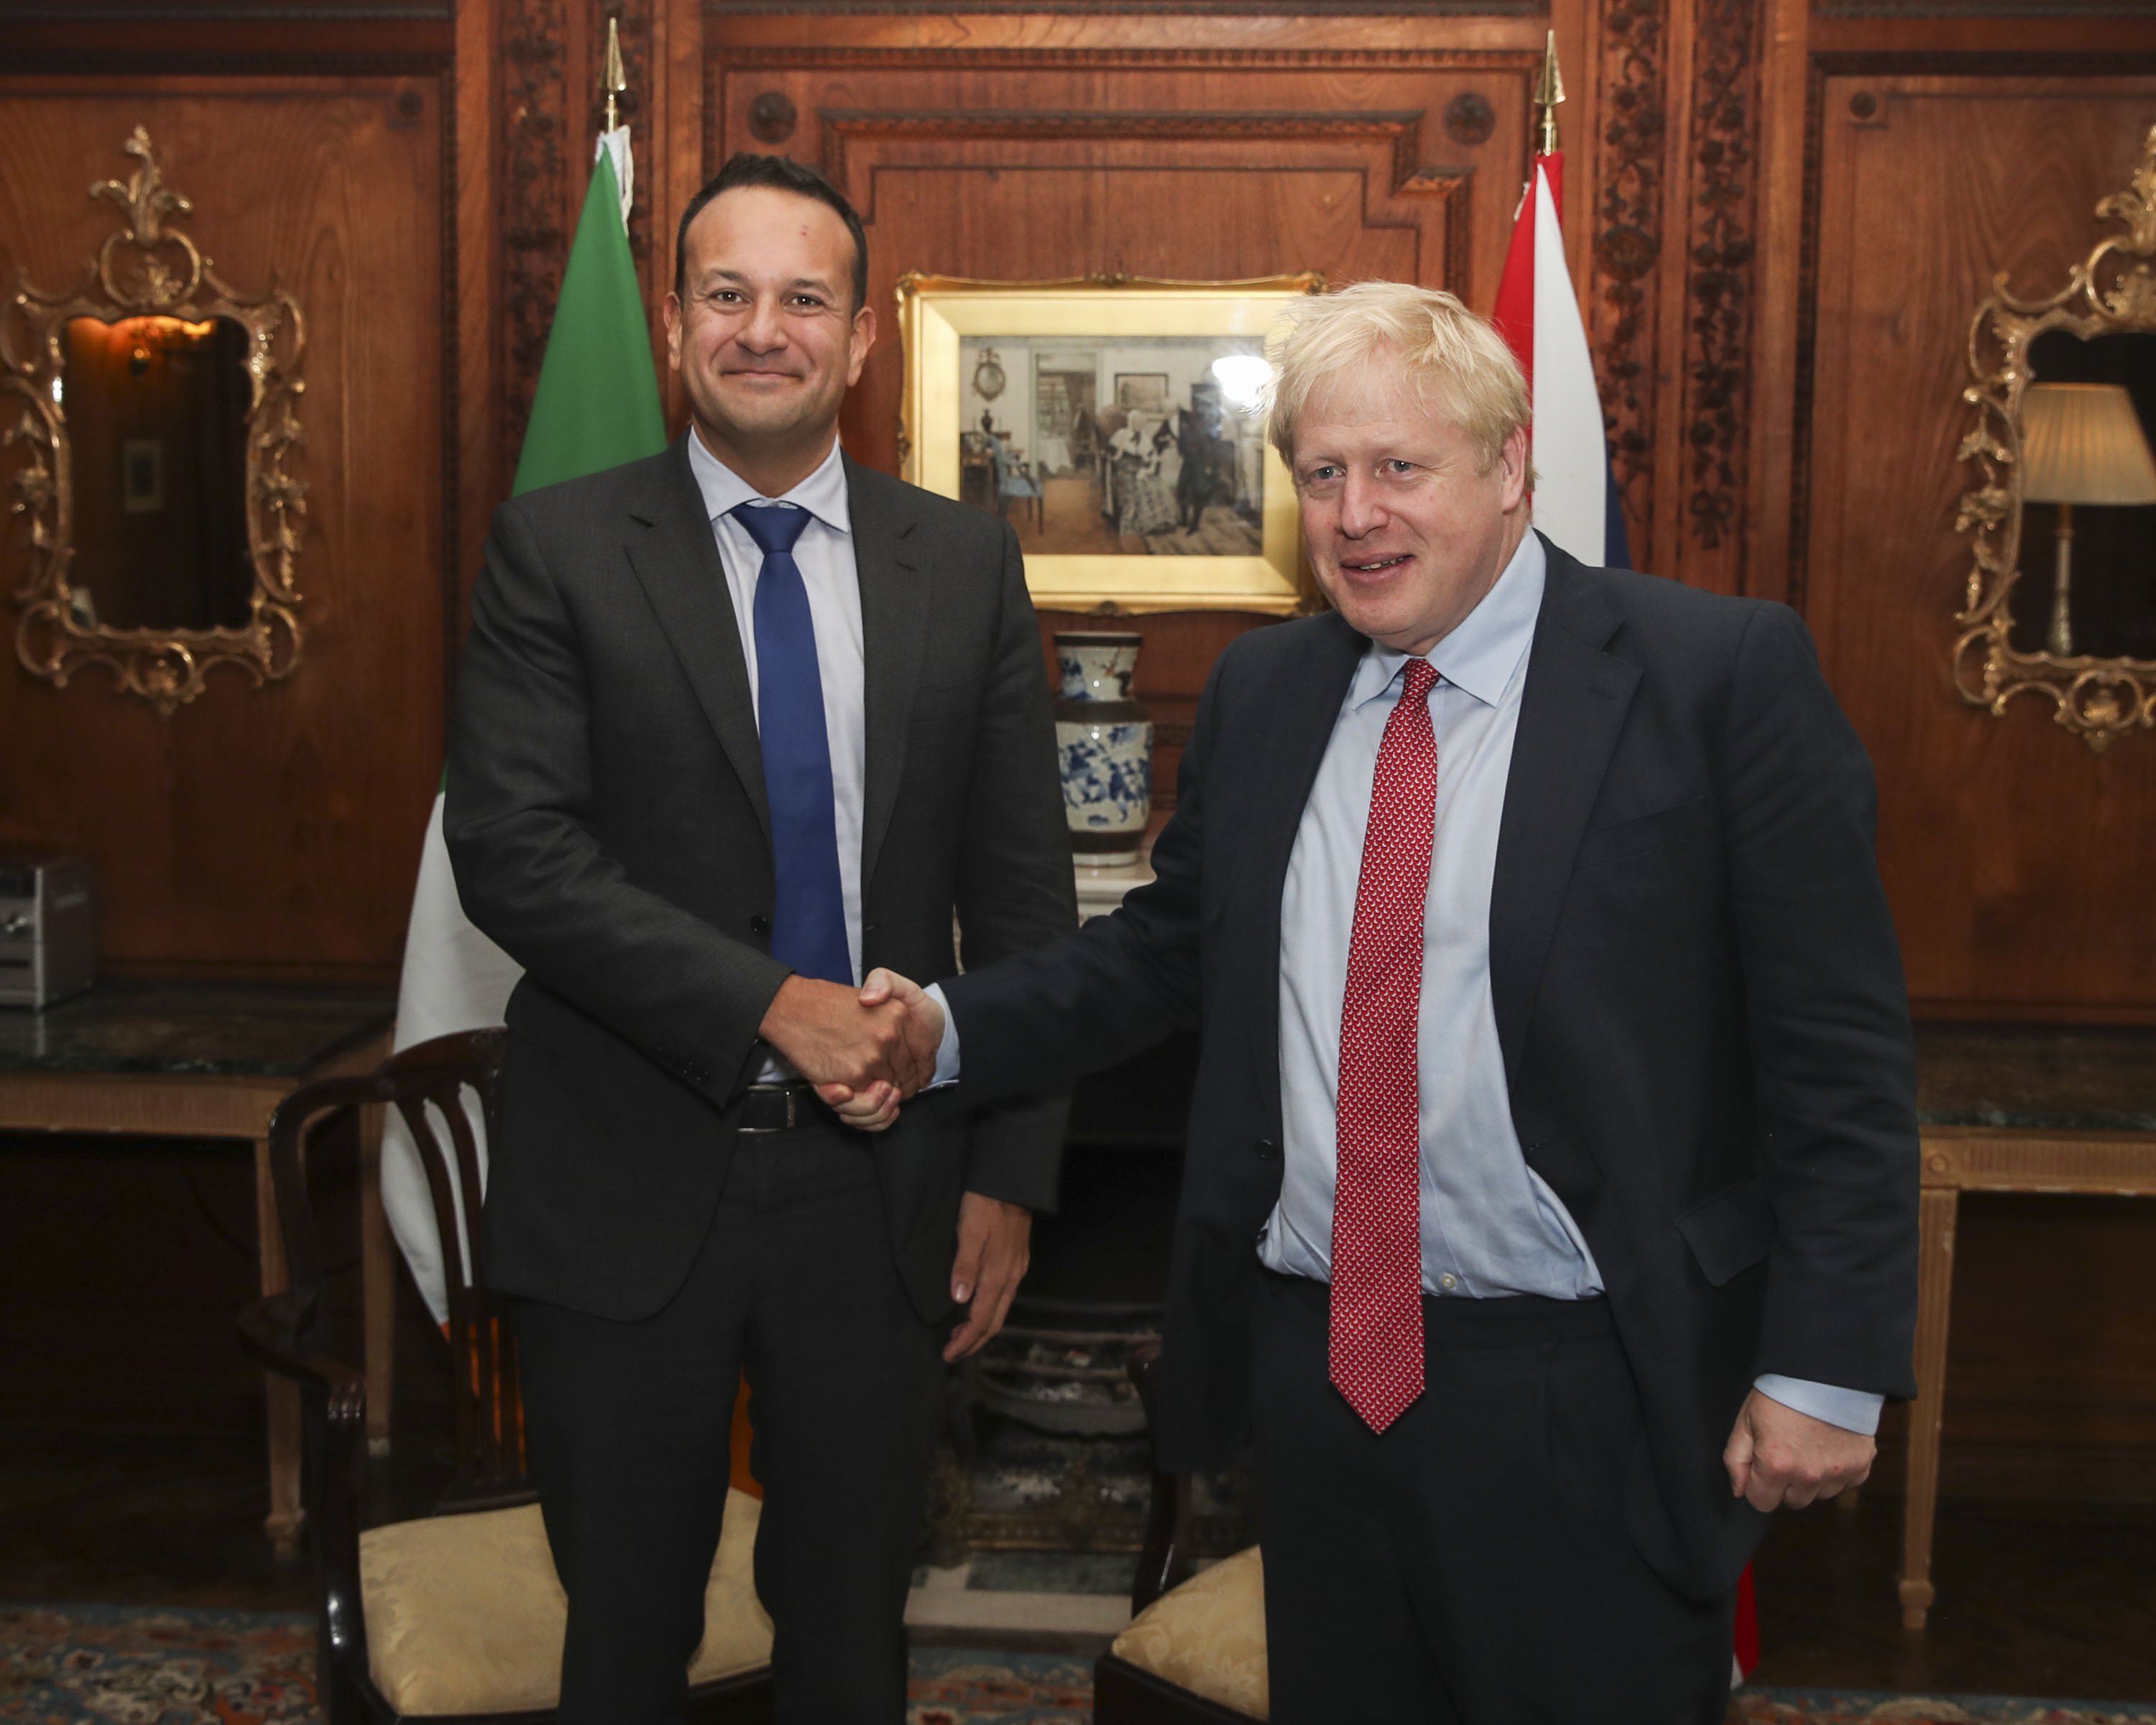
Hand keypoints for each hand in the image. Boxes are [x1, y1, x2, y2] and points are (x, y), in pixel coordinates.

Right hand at [814, 969, 946, 1131]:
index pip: (926, 1051)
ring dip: (883, 1100)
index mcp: (899, 1013)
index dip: (923, 1066)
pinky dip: (864, 1104)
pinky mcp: (852, 1078)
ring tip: (875, 1092)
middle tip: (893, 1087)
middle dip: (903, 1085)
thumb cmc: (830, 1000)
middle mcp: (889, 1036)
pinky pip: (868, 1102)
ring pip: (890, 1092)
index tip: (917, 1073)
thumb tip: (896, 1016)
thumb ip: (893, 990)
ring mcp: (871, 1058)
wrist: (792, 1008)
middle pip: (909, 1074)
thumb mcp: (876, 981)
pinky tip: (854, 1093)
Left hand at [944, 1192, 1029, 1361]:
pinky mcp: (1017, 1262)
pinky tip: (976, 1308)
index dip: (965, 1341)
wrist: (1012, 1182)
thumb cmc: (986, 1204)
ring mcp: (1016, 1270)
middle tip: (952, 1354)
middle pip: (994, 1322)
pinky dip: (989, 1312)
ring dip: (981, 1329)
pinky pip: (1004, 1298)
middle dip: (973, 1342)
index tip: (948, 1354)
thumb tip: (958, 1300)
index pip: (981, 1319)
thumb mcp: (970, 1231)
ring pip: (1000, 1311)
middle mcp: (1011, 1278)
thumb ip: (964, 1265)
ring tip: (960, 1337)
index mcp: (998, 1274)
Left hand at [1723, 1387, 1875, 1511]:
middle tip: (1786, 1450)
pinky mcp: (1861, 1467)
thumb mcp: (1746, 1420)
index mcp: (1777, 1467)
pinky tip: (1829, 1445)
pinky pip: (1844, 1484)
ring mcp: (1838, 1474)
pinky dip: (1836, 1471)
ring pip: (1818, 1495)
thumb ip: (1736, 1460)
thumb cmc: (1782, 1392)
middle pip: (1791, 1502)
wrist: (1827, 1372)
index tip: (1762, 1464)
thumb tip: (1739, 1492)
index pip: (1761, 1503)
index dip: (1758, 1484)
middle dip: (1784, 1483)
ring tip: (1808, 1445)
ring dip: (1811, 1479)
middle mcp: (1809, 1477)